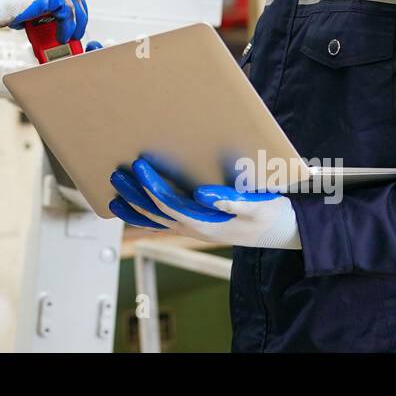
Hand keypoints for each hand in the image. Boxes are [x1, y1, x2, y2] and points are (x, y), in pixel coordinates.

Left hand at [109, 156, 300, 249]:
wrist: (281, 230)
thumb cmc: (270, 213)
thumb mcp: (257, 206)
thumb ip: (231, 201)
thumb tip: (202, 195)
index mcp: (206, 223)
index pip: (170, 205)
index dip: (151, 186)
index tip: (140, 166)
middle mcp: (194, 229)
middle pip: (155, 213)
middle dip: (133, 194)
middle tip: (116, 173)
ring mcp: (192, 229)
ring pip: (155, 221)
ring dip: (133, 207)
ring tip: (114, 194)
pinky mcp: (195, 225)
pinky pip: (162, 223)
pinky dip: (144, 215)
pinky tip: (132, 206)